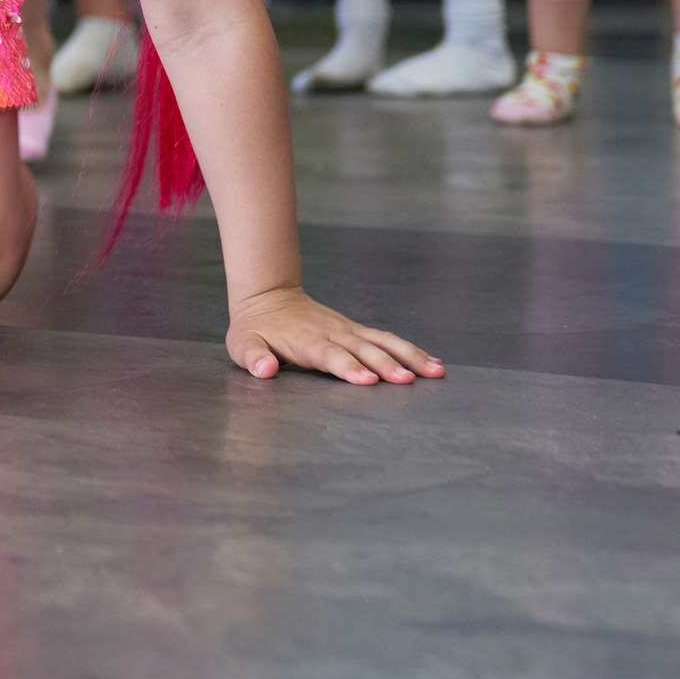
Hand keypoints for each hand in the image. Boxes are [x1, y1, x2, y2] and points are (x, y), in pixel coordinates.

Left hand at [226, 286, 441, 386]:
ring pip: (384, 342)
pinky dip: (410, 350)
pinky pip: (387, 339)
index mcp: (308, 342)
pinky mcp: (356, 330)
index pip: (331, 356)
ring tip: (436, 371)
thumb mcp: (243, 345)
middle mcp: (333, 334)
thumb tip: (264, 370)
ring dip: (410, 357)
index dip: (349, 368)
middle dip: (387, 365)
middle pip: (364, 350)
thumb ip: (254, 357)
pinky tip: (432, 362)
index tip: (368, 380)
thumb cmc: (255, 329)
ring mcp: (347, 330)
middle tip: (410, 382)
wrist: (268, 297)